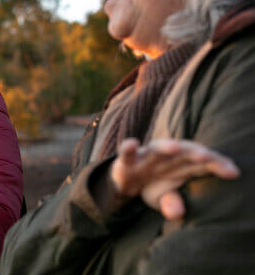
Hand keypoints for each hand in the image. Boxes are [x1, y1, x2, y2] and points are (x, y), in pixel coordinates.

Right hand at [110, 138, 239, 219]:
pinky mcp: (127, 161)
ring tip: (175, 148)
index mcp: (183, 164)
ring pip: (158, 147)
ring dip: (166, 146)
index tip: (233, 173)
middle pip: (185, 150)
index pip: (204, 162)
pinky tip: (132, 144)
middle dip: (196, 152)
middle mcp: (167, 156)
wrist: (126, 183)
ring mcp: (147, 156)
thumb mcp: (164, 197)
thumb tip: (176, 213)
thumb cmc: (153, 185)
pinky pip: (127, 152)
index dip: (218, 165)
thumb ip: (172, 203)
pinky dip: (128, 147)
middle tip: (207, 157)